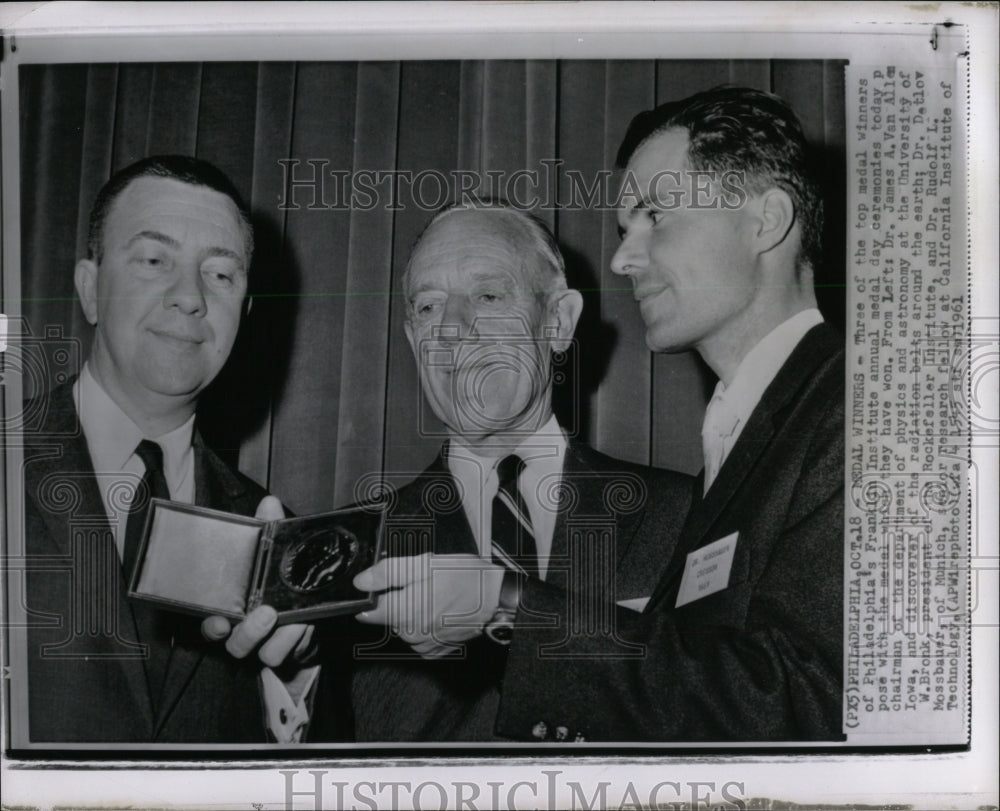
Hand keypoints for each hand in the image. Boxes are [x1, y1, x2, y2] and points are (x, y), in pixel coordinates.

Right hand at [200, 495, 313, 667]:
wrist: (305, 604)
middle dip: (251, 634)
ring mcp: (272, 644)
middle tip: (268, 614)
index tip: (220, 622)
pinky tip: (312, 623)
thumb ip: (269, 528)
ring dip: (284, 640)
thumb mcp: (273, 550)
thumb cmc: (276, 578)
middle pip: (238, 647)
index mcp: (234, 611)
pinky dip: (305, 640)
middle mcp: (249, 633)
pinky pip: (298, 652)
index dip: (213, 627)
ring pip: (270, 656)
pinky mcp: (296, 650)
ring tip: (299, 621)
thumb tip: (269, 503)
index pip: (213, 626)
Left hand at [354, 553, 503, 657]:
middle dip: (399, 599)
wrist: (498, 598)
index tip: (388, 584)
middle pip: (388, 616)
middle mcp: (411, 634)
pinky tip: (440, 610)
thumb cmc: (466, 578)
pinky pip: (419, 637)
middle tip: (422, 583)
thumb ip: (388, 572)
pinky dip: (425, 624)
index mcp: (404, 612)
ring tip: (435, 595)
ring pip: (403, 626)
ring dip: (413, 611)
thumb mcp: (425, 564)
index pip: (368, 610)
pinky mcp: (437, 650)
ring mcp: (424, 644)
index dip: (375, 594)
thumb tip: (361, 581)